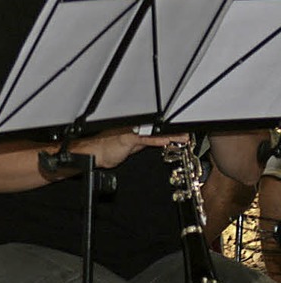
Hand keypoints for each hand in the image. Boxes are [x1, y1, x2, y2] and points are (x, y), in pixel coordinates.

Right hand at [73, 127, 188, 168]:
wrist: (93, 153)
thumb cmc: (106, 149)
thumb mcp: (127, 146)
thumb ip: (139, 143)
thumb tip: (150, 142)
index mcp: (134, 130)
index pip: (155, 130)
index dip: (169, 131)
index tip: (182, 133)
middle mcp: (134, 129)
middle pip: (158, 129)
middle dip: (174, 131)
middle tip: (188, 134)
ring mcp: (132, 133)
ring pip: (155, 133)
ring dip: (171, 136)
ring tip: (184, 137)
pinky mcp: (129, 139)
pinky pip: (147, 139)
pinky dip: (159, 140)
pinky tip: (168, 140)